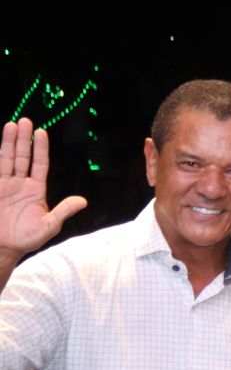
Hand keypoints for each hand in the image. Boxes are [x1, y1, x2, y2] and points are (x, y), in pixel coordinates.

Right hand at [0, 118, 86, 261]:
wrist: (2, 248)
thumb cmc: (27, 239)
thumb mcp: (49, 225)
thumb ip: (63, 211)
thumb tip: (83, 201)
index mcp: (35, 190)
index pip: (39, 164)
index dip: (41, 149)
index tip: (41, 133)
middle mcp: (20, 184)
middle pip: (22, 156)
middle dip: (23, 139)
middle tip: (24, 121)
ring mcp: (4, 186)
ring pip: (6, 159)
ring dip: (8, 142)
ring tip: (11, 124)